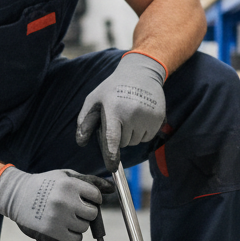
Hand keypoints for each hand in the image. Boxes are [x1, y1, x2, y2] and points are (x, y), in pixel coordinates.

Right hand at [0, 167, 114, 240]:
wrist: (16, 195)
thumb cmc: (42, 184)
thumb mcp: (65, 175)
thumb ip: (89, 181)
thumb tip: (112, 188)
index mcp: (69, 184)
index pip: (96, 196)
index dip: (92, 198)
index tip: (85, 199)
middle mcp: (65, 201)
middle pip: (92, 213)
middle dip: (86, 212)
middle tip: (75, 209)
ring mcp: (59, 217)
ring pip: (84, 227)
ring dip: (78, 224)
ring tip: (65, 217)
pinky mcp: (52, 231)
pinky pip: (75, 240)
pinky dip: (73, 237)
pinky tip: (64, 228)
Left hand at [75, 52, 165, 170]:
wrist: (141, 73)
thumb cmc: (112, 88)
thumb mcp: (94, 99)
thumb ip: (84, 120)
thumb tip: (80, 142)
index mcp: (114, 109)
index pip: (113, 137)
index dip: (112, 154)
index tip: (112, 167)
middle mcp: (132, 113)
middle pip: (123, 143)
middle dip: (119, 135)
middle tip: (119, 117)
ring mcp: (148, 116)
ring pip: (135, 141)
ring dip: (130, 134)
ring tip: (129, 114)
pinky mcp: (159, 118)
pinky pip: (147, 137)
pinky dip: (142, 132)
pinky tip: (140, 116)